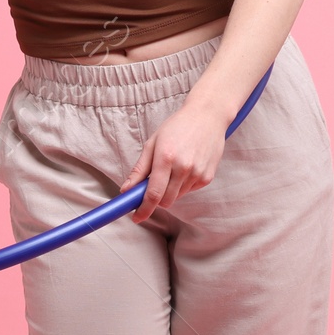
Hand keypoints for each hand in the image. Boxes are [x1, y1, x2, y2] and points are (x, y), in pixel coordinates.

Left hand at [119, 101, 228, 223]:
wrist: (207, 116)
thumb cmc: (177, 127)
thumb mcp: (152, 143)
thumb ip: (139, 169)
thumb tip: (126, 190)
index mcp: (165, 158)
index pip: (153, 194)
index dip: (143, 209)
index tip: (136, 217)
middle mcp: (183, 168)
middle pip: (165, 201)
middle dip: (156, 200)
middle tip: (152, 186)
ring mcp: (197, 173)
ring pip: (177, 197)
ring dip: (170, 191)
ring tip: (172, 169)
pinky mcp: (207, 177)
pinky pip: (189, 190)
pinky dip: (182, 185)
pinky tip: (185, 167)